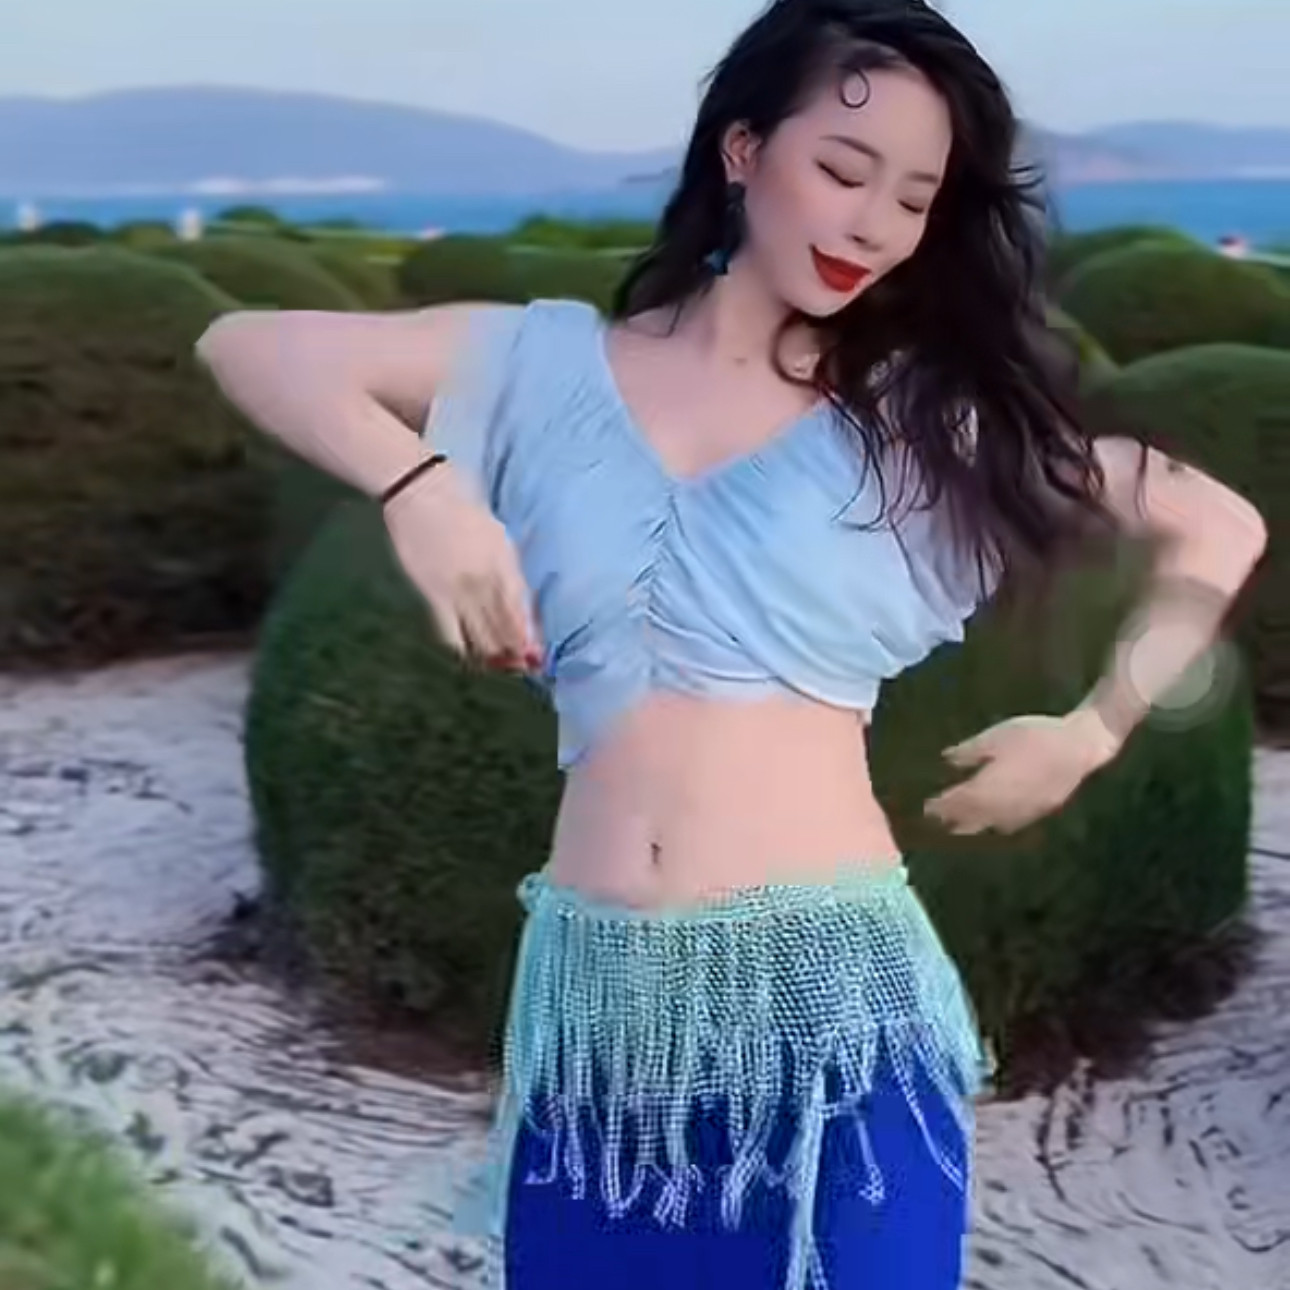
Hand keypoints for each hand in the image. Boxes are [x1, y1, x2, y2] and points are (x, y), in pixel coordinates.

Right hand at [382, 462, 541, 672]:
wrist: (420, 489)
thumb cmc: (463, 506)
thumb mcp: (498, 535)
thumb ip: (509, 570)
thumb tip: (519, 603)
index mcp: (505, 562)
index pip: (521, 609)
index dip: (529, 636)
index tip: (538, 655)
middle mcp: (485, 579)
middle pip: (504, 628)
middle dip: (515, 652)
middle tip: (522, 668)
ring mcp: (458, 589)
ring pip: (481, 635)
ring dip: (493, 656)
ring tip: (500, 667)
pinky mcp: (432, 593)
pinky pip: (450, 631)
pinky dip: (462, 647)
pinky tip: (469, 656)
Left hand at [923, 708, 1120, 836]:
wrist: (1078, 746)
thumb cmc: (1033, 736)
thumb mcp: (994, 737)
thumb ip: (968, 752)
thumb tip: (945, 760)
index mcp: (987, 787)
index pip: (956, 804)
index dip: (940, 807)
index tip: (926, 808)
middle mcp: (1002, 807)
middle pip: (970, 821)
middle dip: (951, 821)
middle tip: (936, 819)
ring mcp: (1022, 813)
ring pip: (989, 828)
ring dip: (972, 827)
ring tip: (957, 825)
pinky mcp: (1038, 813)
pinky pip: (1009, 826)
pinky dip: (994, 826)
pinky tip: (989, 823)